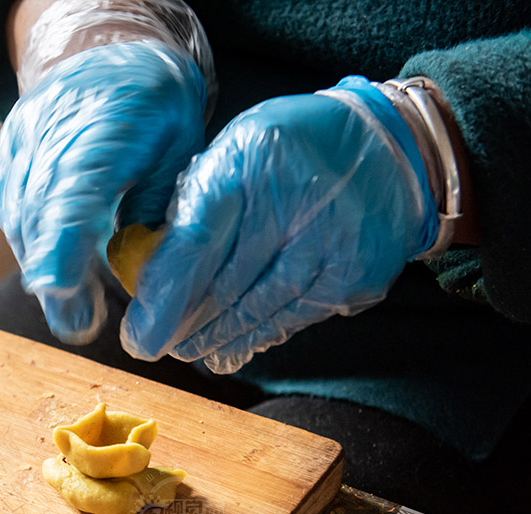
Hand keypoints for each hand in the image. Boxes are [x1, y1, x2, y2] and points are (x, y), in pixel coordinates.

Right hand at [0, 40, 207, 343]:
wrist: (107, 54)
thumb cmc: (156, 106)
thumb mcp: (179, 150)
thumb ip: (158, 208)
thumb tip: (147, 275)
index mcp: (105, 126)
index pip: (74, 192)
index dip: (63, 242)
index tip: (60, 287)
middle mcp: (49, 134)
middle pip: (40, 214)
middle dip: (55, 276)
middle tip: (78, 326)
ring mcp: (20, 146)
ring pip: (21, 217)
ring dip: (43, 266)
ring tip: (72, 310)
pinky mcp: (6, 159)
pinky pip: (12, 210)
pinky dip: (33, 244)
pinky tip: (55, 271)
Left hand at [121, 76, 439, 371]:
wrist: (391, 145)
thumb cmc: (295, 147)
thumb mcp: (236, 149)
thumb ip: (196, 201)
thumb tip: (153, 263)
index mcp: (248, 162)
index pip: (195, 241)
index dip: (164, 294)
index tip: (140, 331)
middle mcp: (292, 201)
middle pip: (226, 284)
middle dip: (184, 324)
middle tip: (156, 344)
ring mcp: (330, 241)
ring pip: (259, 308)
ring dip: (217, 338)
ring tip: (190, 351)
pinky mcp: (354, 273)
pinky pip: (295, 317)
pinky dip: (259, 337)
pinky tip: (231, 351)